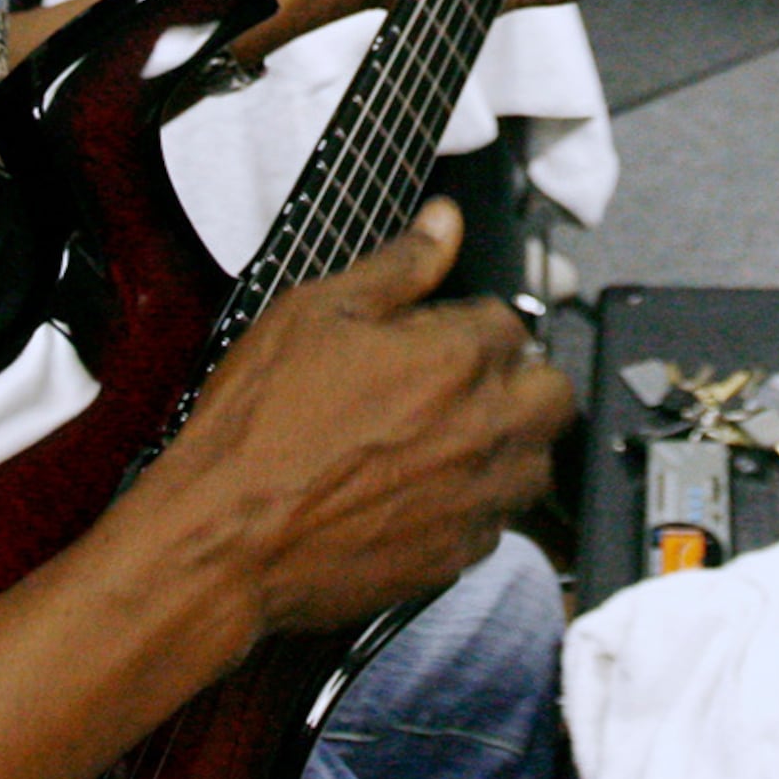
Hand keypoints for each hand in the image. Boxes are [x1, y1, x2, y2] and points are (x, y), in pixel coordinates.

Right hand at [143, 201, 574, 634]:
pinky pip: (498, 523)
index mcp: (459, 358)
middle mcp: (487, 429)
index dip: (472, 323)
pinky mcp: (459, 557)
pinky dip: (474, 506)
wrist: (225, 540)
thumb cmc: (259, 424)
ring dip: (507, 446)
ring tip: (446, 442)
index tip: (437, 336)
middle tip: (462, 386)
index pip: (513, 322)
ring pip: (536, 463)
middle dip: (520, 381)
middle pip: (552, 393)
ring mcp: (479, 499)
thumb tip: (445, 221)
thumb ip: (397, 266)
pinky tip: (421, 495)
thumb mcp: (313, 314)